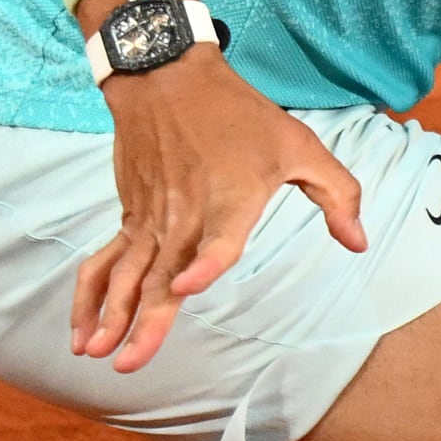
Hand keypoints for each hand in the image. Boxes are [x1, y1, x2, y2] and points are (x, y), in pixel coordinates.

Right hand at [73, 46, 364, 371]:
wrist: (166, 77)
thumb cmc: (240, 115)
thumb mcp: (302, 145)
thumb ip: (338, 194)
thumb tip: (358, 244)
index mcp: (232, 198)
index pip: (218, 238)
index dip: (204, 264)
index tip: (185, 287)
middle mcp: (186, 214)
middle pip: (163, 275)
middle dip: (146, 321)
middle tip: (130, 362)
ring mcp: (153, 219)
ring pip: (129, 275)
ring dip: (111, 316)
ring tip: (96, 354)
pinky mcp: (132, 217)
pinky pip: (106, 263)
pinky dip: (90, 296)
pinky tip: (82, 334)